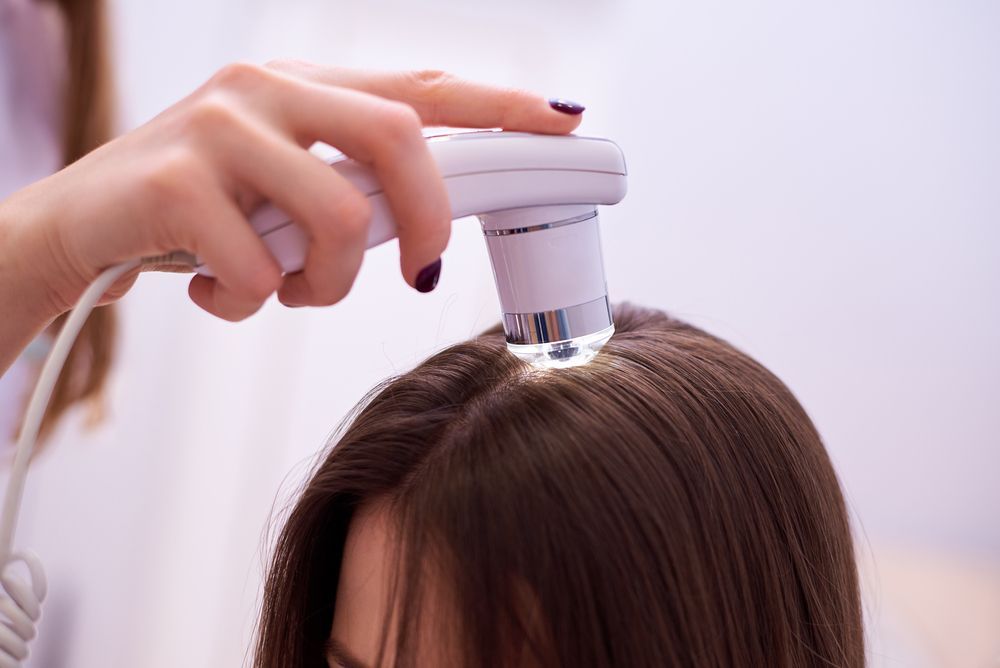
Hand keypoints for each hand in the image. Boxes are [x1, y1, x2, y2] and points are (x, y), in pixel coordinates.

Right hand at [0, 63, 582, 323]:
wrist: (77, 226)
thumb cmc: (197, 212)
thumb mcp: (279, 184)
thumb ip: (350, 185)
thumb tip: (433, 222)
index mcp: (305, 88)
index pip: (421, 85)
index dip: (500, 105)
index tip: (565, 122)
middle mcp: (268, 90)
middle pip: (402, 140)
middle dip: (429, 221)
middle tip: (419, 275)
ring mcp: (221, 127)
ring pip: (341, 219)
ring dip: (325, 284)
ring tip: (284, 290)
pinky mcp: (176, 181)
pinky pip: (263, 271)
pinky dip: (251, 304)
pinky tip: (217, 295)